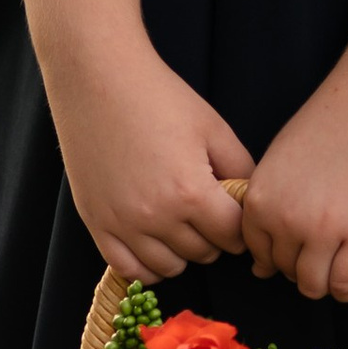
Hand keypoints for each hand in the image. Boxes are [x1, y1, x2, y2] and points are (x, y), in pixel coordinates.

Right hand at [49, 50, 250, 285]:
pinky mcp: (96, 223)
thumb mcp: (213, 128)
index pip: (233, 235)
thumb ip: (241, 169)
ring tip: (183, 225)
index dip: (241, 225)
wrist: (98, 78)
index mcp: (191, 192)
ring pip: (170, 267)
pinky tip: (156, 245)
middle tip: (209, 212)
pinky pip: (129, 270)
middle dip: (214, 237)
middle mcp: (157, 216)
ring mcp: (123, 223)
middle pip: (204, 253)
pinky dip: (148, 266)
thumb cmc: (159, 97)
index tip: (235, 213)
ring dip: (184, 252)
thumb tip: (251, 201)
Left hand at [239, 81, 347, 302]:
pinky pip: (346, 284)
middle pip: (287, 271)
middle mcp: (284, 218)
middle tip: (330, 244)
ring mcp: (322, 229)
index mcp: (260, 199)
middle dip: (306, 266)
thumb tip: (262, 267)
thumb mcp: (281, 163)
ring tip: (344, 257)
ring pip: (314, 285)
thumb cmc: (332, 126)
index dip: (282, 254)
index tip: (303, 244)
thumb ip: (269, 208)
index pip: (259, 253)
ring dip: (328, 280)